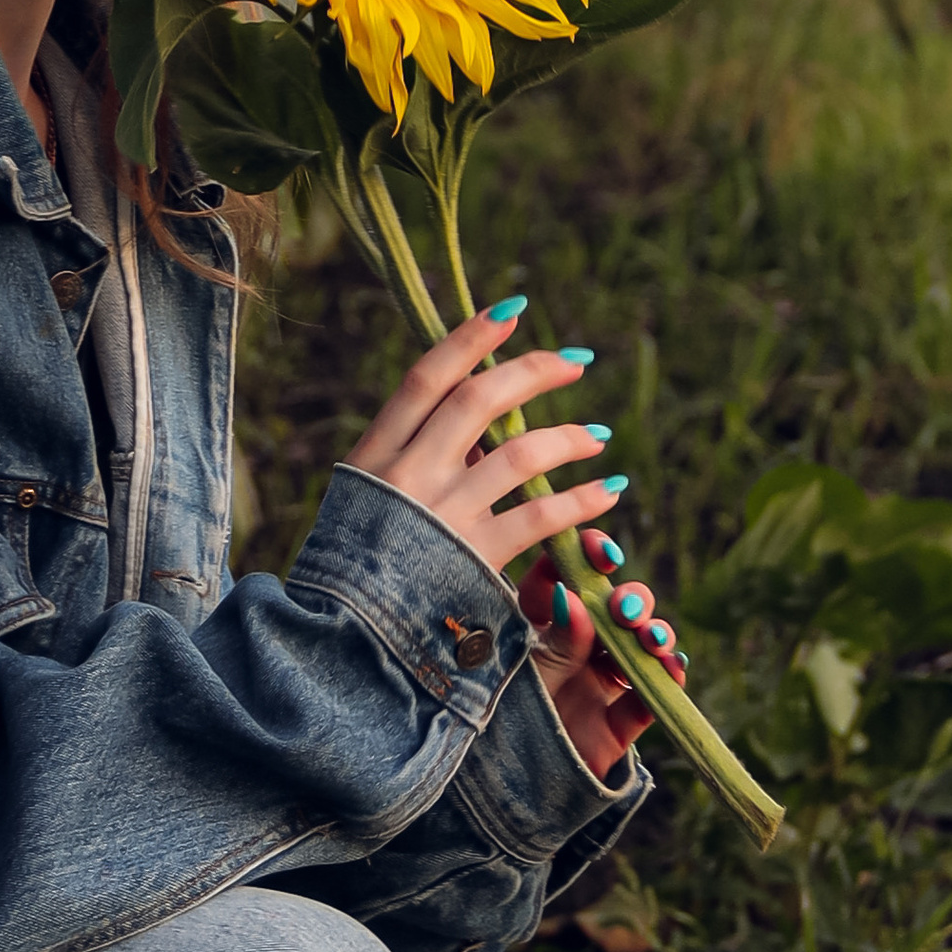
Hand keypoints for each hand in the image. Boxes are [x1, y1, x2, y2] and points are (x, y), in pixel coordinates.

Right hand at [347, 302, 623, 578]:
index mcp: (375, 454)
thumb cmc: (355, 568)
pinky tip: (608, 489)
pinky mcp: (476, 557)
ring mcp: (444, 515)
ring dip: (568, 437)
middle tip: (575, 362)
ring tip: (598, 435)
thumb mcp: (364, 501)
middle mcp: (409, 475)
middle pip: (478, 400)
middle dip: (532, 371)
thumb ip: (408, 459)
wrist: (344, 640)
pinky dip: (582, 500)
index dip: (470, 338)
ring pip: (520, 453)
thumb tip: (466, 420)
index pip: (425, 378)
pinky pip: (542, 516)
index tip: (510, 312)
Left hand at [516, 531, 686, 780]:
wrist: (503, 800)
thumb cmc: (505, 727)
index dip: (586, 561)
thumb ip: (555, 643)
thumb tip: (571, 596)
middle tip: (625, 609)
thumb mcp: (528, 678)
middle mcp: (572, 651)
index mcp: (538, 630)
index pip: (563, 581)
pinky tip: (674, 668)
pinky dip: (667, 682)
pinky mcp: (617, 724)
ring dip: (654, 635)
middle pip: (612, 611)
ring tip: (652, 639)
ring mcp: (598, 686)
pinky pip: (650, 698)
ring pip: (638, 648)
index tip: (603, 552)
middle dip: (630, 601)